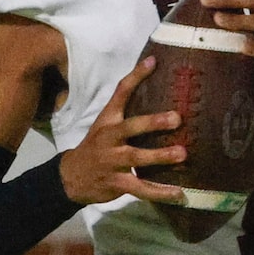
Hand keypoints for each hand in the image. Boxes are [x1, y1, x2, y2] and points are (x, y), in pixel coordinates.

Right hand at [56, 56, 188, 205]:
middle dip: (153, 123)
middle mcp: (109, 139)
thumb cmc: (97, 146)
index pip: (120, 93)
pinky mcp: (117, 184)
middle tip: (177, 118)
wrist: (71, 177)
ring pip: (137, 159)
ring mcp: (112, 162)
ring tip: (182, 154)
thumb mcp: (105, 123)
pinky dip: (160, 192)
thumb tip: (151, 76)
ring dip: (160, 156)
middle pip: (130, 128)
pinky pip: (140, 188)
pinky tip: (179, 193)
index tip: (153, 61)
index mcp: (108, 121)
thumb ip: (125, 105)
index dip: (136, 77)